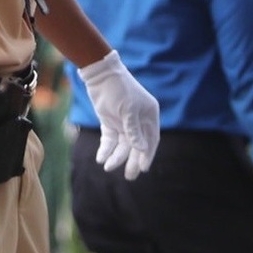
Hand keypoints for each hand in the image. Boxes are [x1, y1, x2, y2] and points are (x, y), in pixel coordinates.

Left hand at [78, 50, 159, 179]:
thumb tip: (141, 149)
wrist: (100, 75)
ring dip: (116, 157)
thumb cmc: (119, 89)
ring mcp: (123, 122)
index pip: (151, 140)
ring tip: (108, 167)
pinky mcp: (110, 122)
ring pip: (122, 145)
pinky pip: (110, 140)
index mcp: (149, 115)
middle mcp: (138, 121)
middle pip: (137, 146)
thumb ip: (134, 130)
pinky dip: (106, 149)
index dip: (147, 155)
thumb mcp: (128, 110)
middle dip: (132, 161)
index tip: (143, 168)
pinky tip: (101, 158)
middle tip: (130, 177)